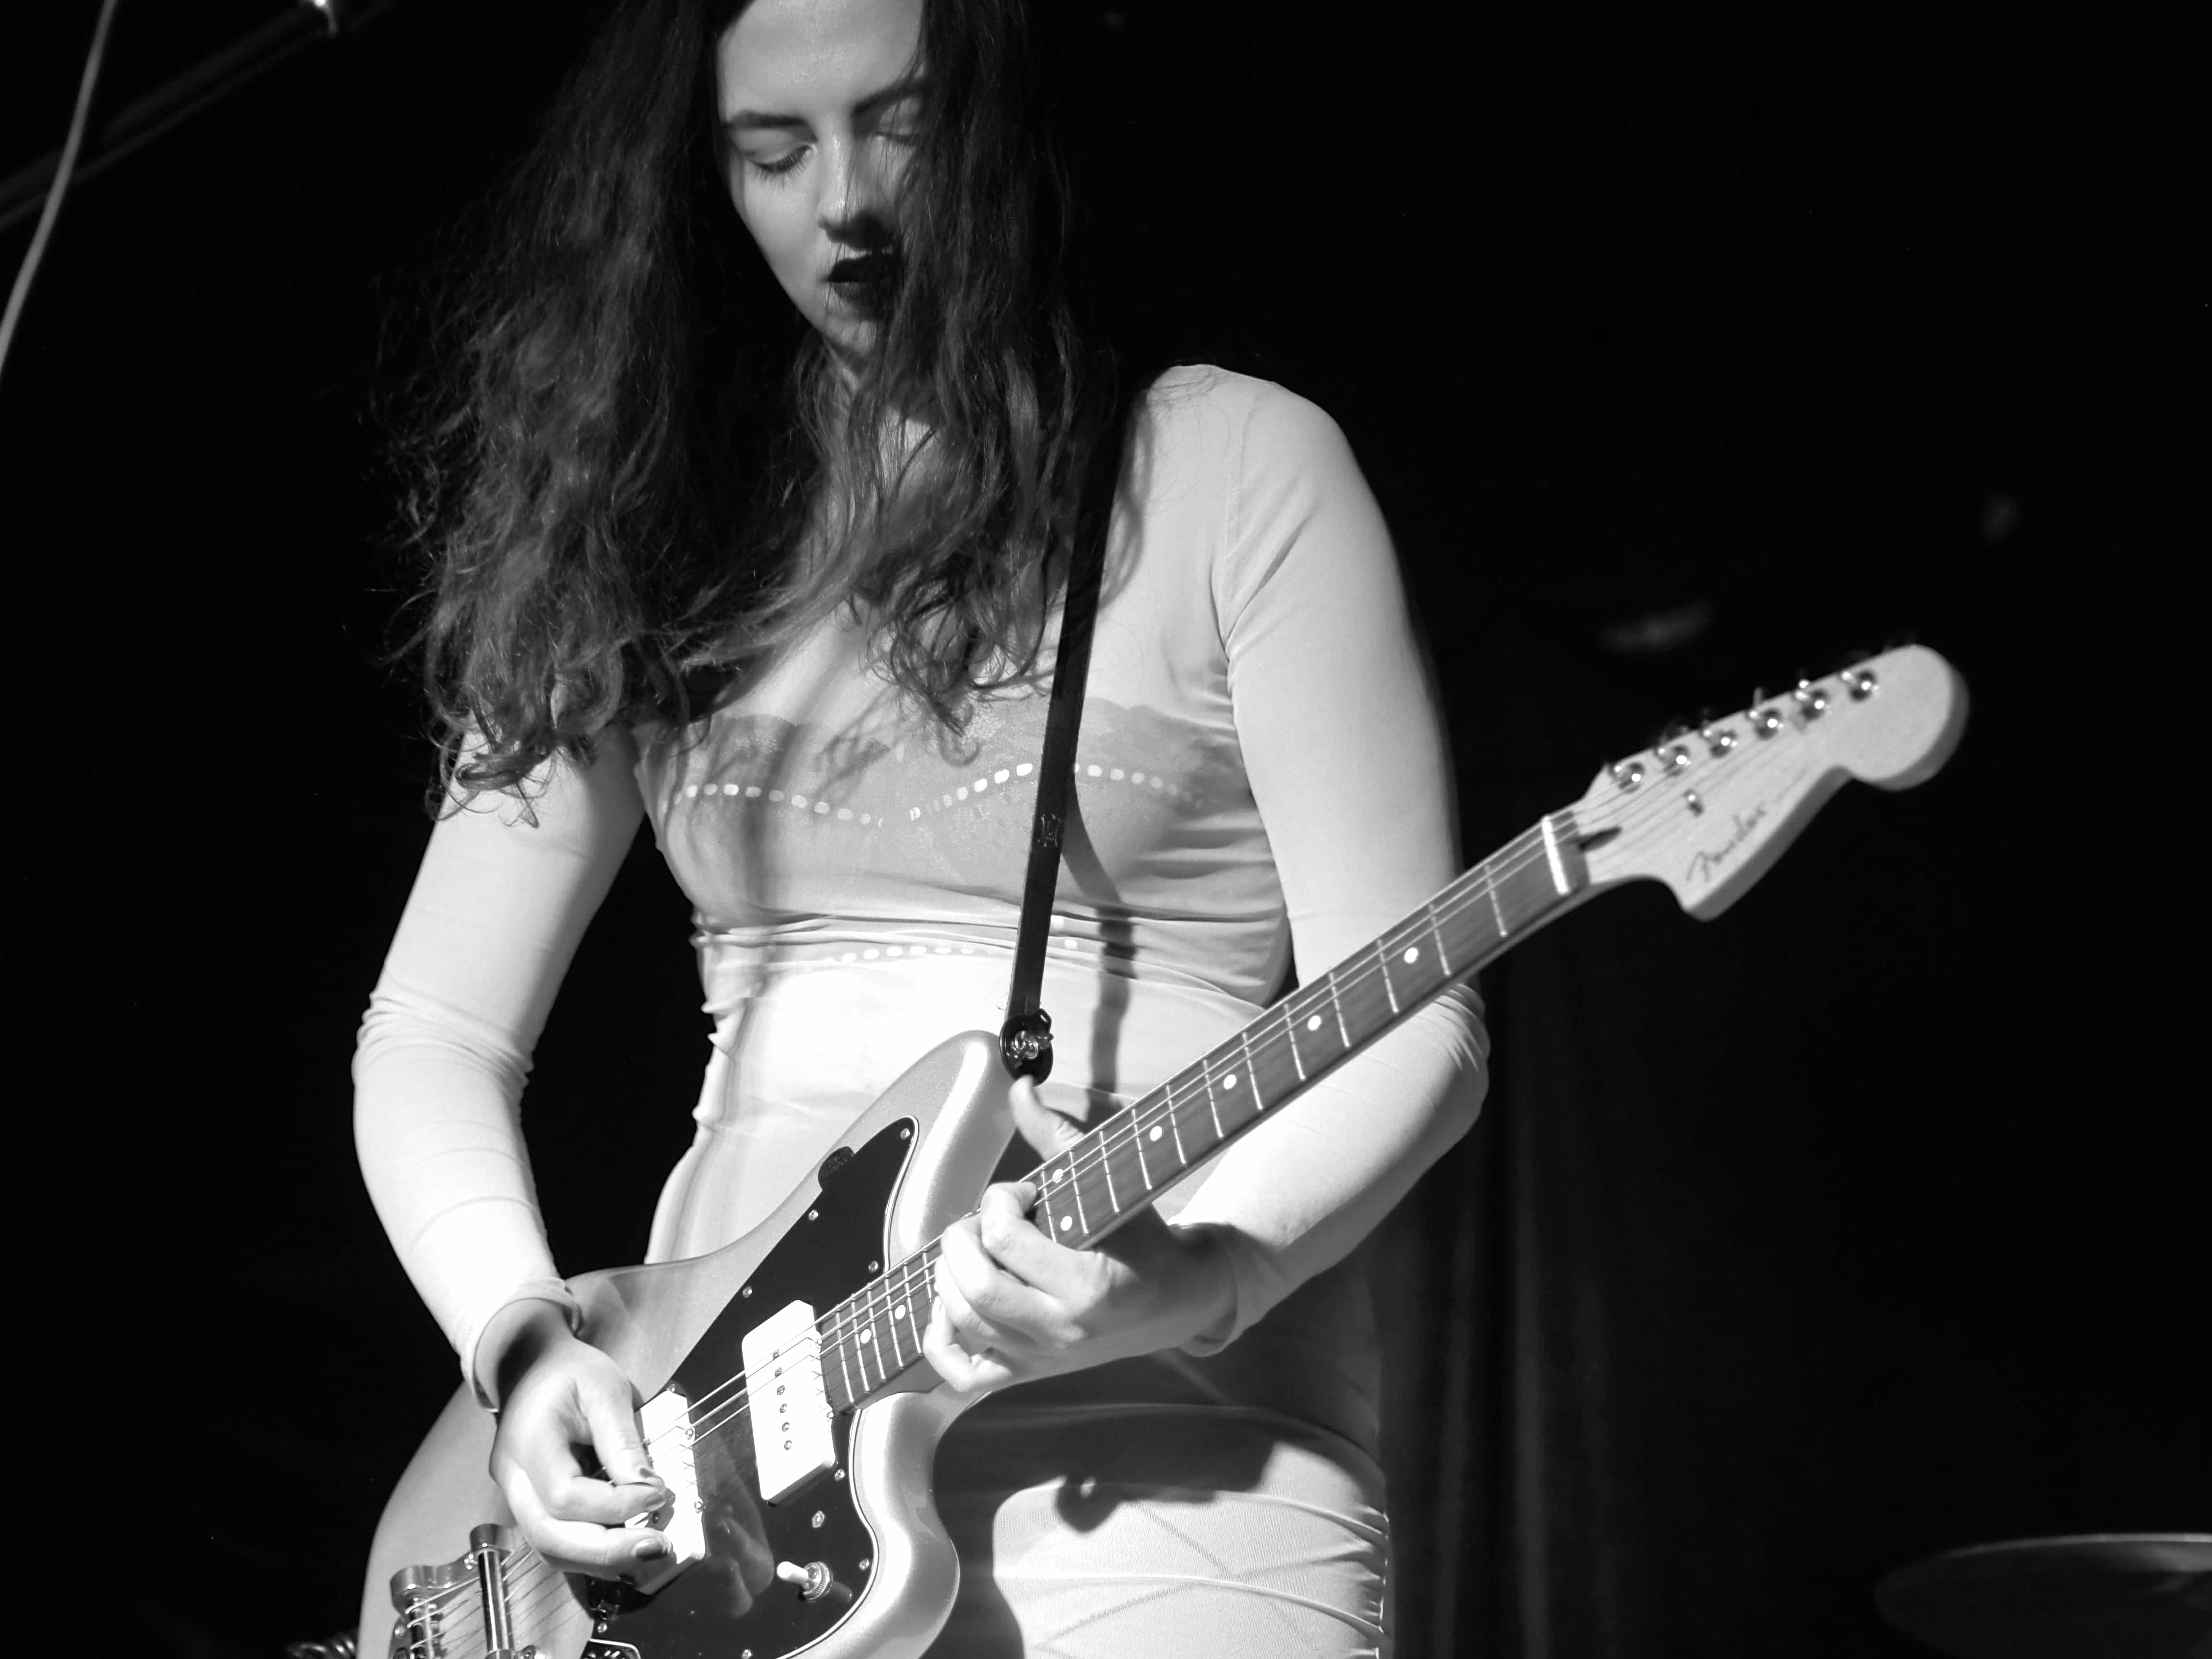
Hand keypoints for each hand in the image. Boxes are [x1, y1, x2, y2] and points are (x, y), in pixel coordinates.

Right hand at [484, 1306, 673, 1578]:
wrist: (531, 1367)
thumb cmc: (569, 1372)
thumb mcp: (605, 1389)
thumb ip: (623, 1440)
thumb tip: (648, 1488)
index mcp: (528, 1441)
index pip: (564, 1495)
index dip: (614, 1505)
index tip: (658, 1493)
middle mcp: (512, 1477)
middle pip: (549, 1536)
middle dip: (607, 1550)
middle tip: (657, 1545)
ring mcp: (515, 1495)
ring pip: (549, 1548)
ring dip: (600, 1558)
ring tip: (648, 1549)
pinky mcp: (528, 1506)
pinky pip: (554, 1541)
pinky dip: (590, 1551)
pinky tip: (625, 1545)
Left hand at [922, 1081, 1237, 1393]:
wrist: (1177, 1301)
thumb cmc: (1142, 1240)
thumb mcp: (1110, 1186)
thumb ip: (1058, 1138)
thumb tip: (1020, 1088)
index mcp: (1087, 1285)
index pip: (1006, 1240)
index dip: (999, 1201)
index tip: (1020, 1193)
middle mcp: (1061, 1329)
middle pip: (976, 1288)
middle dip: (960, 1241)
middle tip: (979, 1221)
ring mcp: (1042, 1357)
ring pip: (964, 1323)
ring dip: (948, 1276)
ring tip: (969, 1251)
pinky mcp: (1029, 1372)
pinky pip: (964, 1375)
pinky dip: (939, 1343)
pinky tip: (946, 1309)